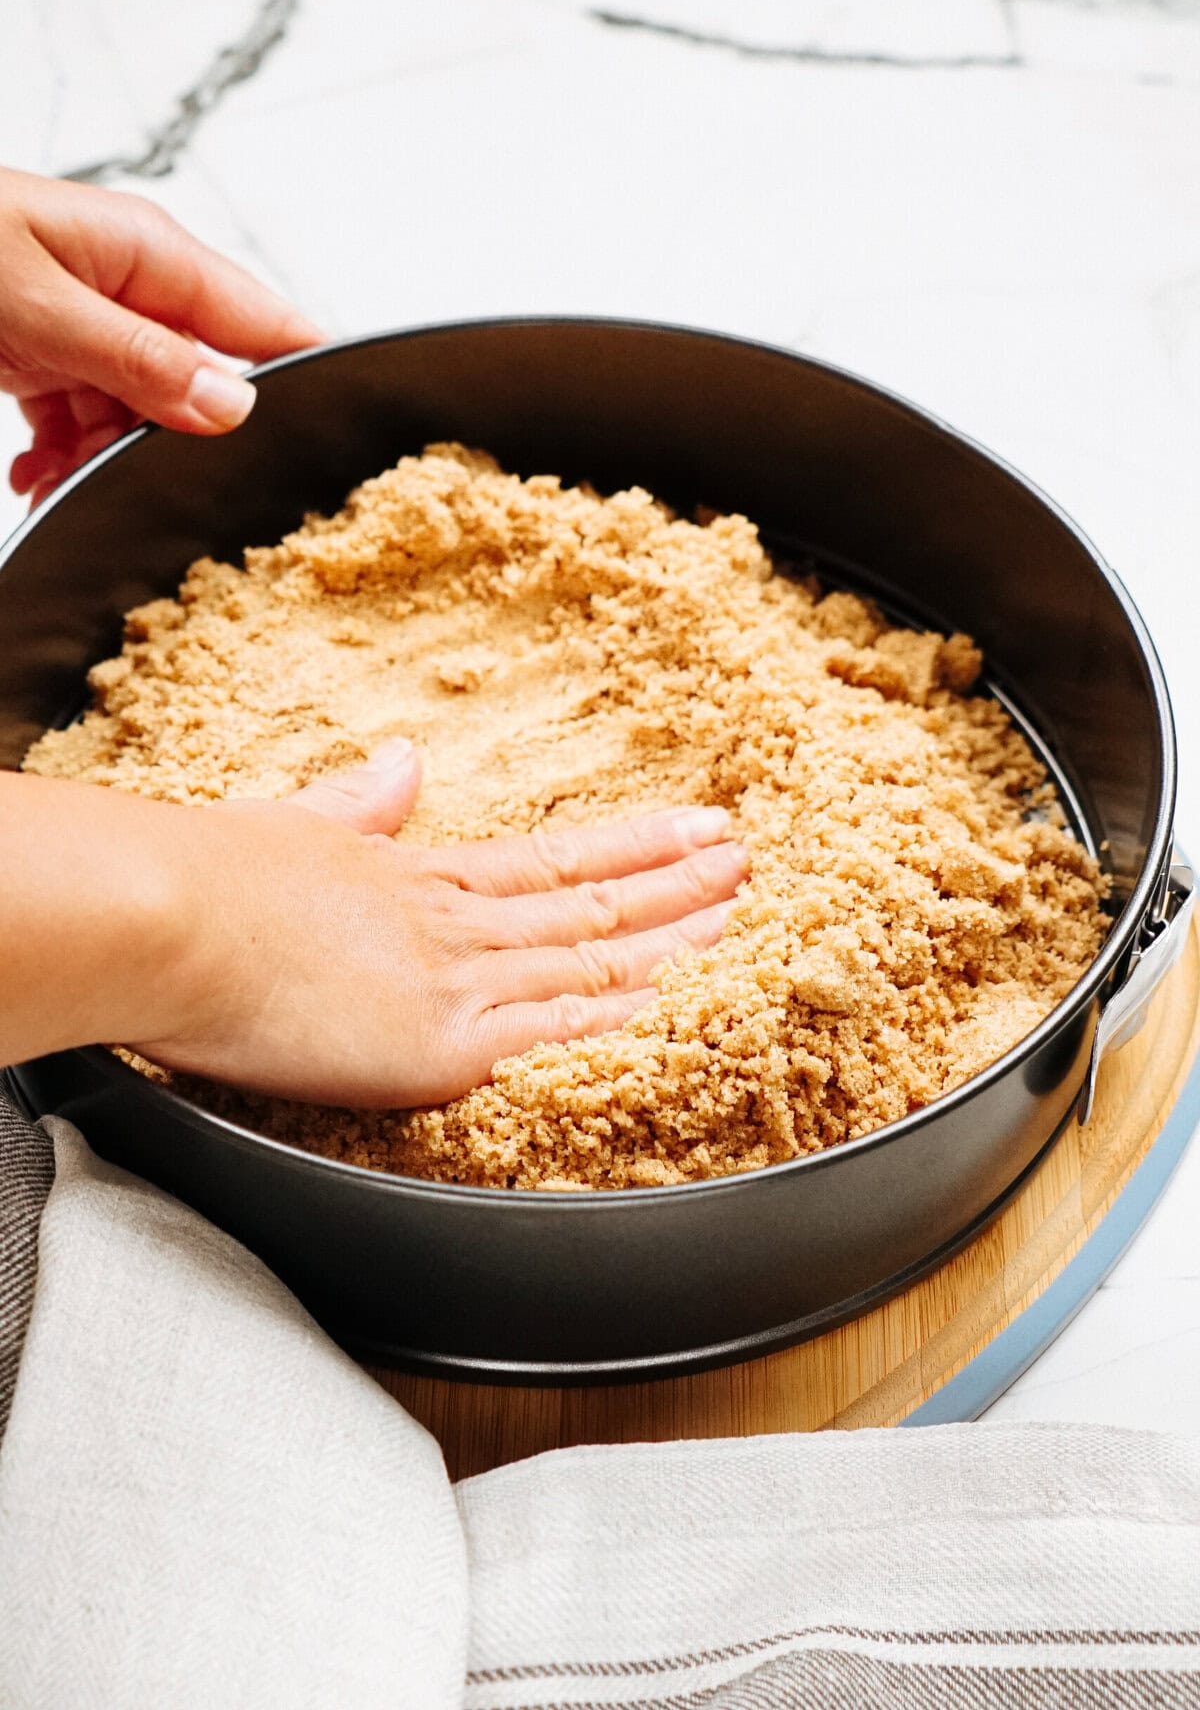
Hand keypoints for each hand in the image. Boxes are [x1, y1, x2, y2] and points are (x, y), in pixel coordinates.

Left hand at [0, 166, 322, 506]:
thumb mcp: (34, 305)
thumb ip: (136, 357)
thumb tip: (231, 402)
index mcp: (149, 254)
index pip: (266, 322)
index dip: (306, 379)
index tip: (333, 441)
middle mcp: (131, 286)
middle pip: (203, 382)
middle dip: (178, 442)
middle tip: (141, 480)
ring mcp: (90, 321)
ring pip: (141, 413)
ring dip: (106, 457)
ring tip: (58, 475)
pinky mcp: (48, 352)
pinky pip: (86, 418)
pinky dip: (64, 456)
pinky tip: (36, 472)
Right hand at [141, 741, 747, 1106]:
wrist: (163, 916)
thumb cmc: (205, 878)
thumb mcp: (292, 826)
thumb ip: (355, 805)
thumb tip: (400, 765)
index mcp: (418, 879)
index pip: (551, 862)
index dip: (632, 846)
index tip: (695, 826)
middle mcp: (454, 926)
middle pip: (590, 905)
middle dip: (677, 883)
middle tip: (748, 859)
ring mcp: (455, 982)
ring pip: (591, 962)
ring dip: (673, 940)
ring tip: (740, 916)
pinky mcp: (439, 1045)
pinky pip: (555, 1036)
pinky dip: (623, 1022)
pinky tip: (679, 1009)